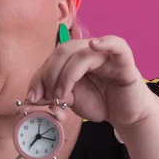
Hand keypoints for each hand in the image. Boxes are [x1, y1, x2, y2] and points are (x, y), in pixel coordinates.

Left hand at [27, 36, 155, 128]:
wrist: (127, 115)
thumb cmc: (101, 102)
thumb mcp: (72, 100)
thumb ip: (54, 95)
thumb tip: (32, 99)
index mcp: (73, 57)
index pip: (51, 59)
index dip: (38, 77)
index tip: (32, 98)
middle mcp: (88, 51)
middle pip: (62, 51)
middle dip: (49, 74)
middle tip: (48, 96)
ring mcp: (106, 54)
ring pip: (80, 53)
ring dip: (66, 75)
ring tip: (62, 96)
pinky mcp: (124, 62)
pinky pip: (117, 45)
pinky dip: (105, 42)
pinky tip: (94, 45)